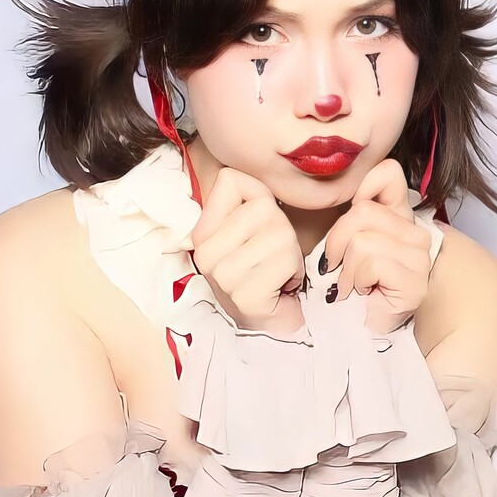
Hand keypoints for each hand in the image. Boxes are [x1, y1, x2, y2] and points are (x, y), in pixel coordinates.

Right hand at [191, 168, 305, 333]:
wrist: (273, 324)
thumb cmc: (268, 271)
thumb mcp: (255, 226)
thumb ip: (250, 194)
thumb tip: (248, 172)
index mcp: (202, 232)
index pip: (231, 180)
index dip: (260, 197)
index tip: (259, 227)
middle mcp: (204, 253)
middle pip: (263, 208)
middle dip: (281, 230)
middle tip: (272, 256)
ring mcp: (222, 276)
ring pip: (279, 233)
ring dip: (290, 253)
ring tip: (277, 271)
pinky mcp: (245, 296)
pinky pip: (286, 260)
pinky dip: (294, 271)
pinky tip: (282, 286)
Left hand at [319, 159, 433, 334]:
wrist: (363, 328)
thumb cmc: (352, 284)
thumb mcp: (347, 240)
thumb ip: (352, 213)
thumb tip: (348, 194)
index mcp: (402, 217)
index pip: (388, 173)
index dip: (361, 192)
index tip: (349, 227)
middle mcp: (419, 234)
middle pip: (362, 212)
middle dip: (338, 242)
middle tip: (341, 267)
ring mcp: (421, 259)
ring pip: (363, 241)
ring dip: (347, 269)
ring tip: (354, 284)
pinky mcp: (415, 282)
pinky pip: (371, 263)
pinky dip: (357, 280)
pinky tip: (363, 292)